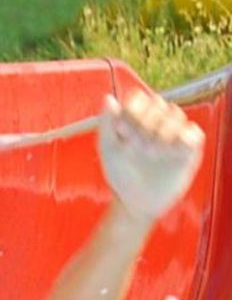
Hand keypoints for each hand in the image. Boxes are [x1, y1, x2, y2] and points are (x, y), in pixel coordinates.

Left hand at [98, 89, 204, 221]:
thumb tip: (108, 99)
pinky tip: (168, 154)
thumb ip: (106, 124)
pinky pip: (193, 133)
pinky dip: (181, 140)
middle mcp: (156, 122)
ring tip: (150, 152)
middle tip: (134, 145)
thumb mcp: (109, 150)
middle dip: (145, 122)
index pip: (138, 99)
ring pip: (175, 114)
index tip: (120, 129)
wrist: (136, 201)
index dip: (131, 110)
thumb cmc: (120, 175)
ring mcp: (174, 133)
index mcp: (135, 119)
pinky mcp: (189, 148)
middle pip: (157, 103)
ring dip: (162, 131)